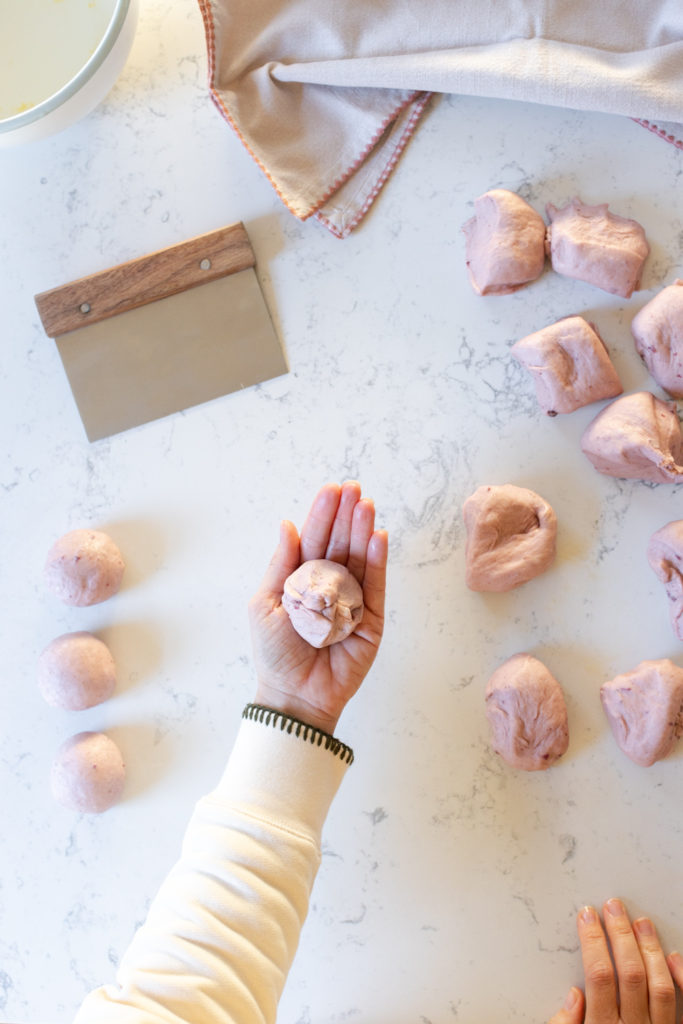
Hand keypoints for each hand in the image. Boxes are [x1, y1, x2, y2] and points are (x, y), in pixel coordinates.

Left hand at [248, 481, 387, 733]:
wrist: (293, 694)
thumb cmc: (275, 652)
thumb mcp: (265, 603)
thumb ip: (281, 565)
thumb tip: (287, 525)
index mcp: (303, 578)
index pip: (315, 540)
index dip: (322, 515)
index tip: (331, 490)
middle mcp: (330, 584)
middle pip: (340, 543)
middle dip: (346, 515)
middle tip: (353, 490)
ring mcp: (353, 600)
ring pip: (359, 558)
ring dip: (363, 531)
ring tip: (366, 506)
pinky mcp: (371, 619)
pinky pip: (375, 586)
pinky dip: (377, 561)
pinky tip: (377, 537)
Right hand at [549, 899, 682, 1023]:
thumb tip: (573, 995)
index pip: (599, 975)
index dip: (592, 941)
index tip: (587, 917)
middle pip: (630, 973)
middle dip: (620, 934)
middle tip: (614, 907)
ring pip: (659, 986)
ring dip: (650, 949)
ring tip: (641, 922)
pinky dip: (681, 978)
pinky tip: (673, 957)